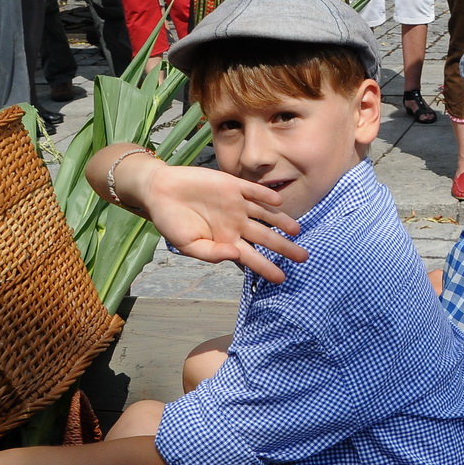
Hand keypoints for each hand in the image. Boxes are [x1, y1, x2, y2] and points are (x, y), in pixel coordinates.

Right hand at [137, 160, 307, 281]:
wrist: (160, 191)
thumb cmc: (172, 222)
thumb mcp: (188, 245)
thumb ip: (212, 253)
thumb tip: (236, 255)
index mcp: (227, 241)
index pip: (253, 258)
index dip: (266, 268)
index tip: (281, 278)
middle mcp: (237, 224)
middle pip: (266, 237)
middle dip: (285, 248)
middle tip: (303, 257)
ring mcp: (237, 204)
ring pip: (266, 214)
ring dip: (282, 221)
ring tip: (297, 230)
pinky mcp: (233, 185)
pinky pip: (253, 191)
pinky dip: (265, 195)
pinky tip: (278, 202)